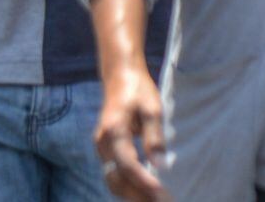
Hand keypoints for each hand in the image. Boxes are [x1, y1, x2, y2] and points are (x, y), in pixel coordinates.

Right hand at [94, 64, 169, 200]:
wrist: (120, 76)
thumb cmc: (139, 90)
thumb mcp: (152, 109)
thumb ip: (155, 137)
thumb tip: (160, 165)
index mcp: (113, 130)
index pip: (127, 164)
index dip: (144, 182)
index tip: (162, 193)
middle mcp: (102, 143)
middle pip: (116, 179)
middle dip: (138, 195)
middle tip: (163, 200)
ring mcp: (102, 148)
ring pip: (113, 180)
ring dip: (133, 194)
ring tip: (156, 199)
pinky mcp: (106, 151)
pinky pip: (114, 174)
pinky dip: (129, 187)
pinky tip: (147, 191)